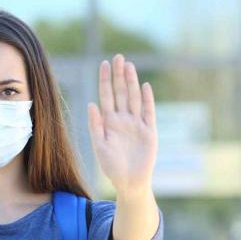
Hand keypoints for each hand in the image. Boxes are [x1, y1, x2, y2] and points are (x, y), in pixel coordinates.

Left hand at [87, 54, 157, 195]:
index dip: (105, 80)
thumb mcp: (99, 145)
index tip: (104, 63)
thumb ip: (96, 125)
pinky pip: (148, 112)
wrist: (129, 182)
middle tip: (118, 57)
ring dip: (132, 82)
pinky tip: (144, 86)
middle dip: (119, 75)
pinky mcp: (149, 131)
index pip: (106, 95)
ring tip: (129, 66)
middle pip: (121, 92)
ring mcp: (136, 123)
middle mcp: (122, 119)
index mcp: (109, 121)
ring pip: (134, 98)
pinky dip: (147, 99)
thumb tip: (91, 104)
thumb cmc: (111, 166)